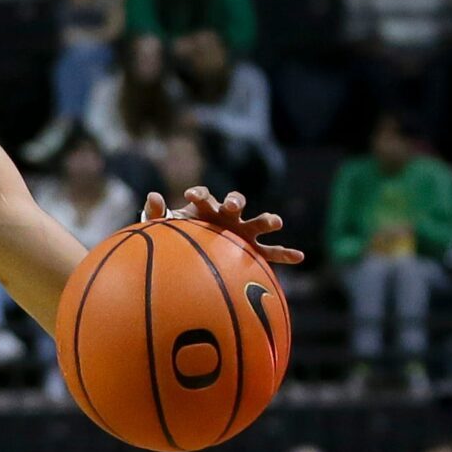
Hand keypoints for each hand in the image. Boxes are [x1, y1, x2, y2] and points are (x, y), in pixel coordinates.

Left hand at [144, 187, 301, 266]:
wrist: (193, 251)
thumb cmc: (178, 235)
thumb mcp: (164, 227)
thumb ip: (156, 213)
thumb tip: (152, 196)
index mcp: (205, 208)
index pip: (204, 197)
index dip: (199, 194)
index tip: (190, 195)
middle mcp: (227, 215)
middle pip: (235, 202)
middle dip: (235, 201)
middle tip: (233, 204)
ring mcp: (243, 231)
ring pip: (258, 223)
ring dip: (266, 220)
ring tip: (276, 222)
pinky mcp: (253, 248)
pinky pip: (271, 252)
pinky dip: (285, 254)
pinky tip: (299, 257)